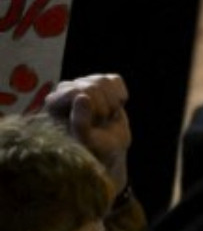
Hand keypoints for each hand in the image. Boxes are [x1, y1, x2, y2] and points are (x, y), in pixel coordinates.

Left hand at [44, 73, 130, 191]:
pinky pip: (115, 80)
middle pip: (92, 85)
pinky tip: (114, 107)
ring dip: (112, 102)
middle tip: (101, 122)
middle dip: (104, 107)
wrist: (108, 150)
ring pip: (103, 81)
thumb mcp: (86, 141)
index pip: (75, 91)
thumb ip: (80, 122)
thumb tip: (83, 96)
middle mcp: (65, 90)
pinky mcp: (100, 83)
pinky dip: (120, 95)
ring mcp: (83, 84)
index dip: (93, 107)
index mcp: (54, 103)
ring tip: (107, 116)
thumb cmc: (92, 148)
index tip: (95, 123)